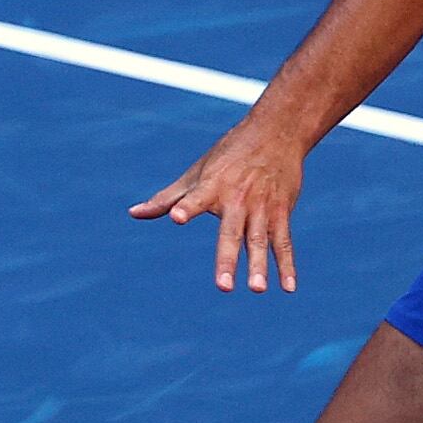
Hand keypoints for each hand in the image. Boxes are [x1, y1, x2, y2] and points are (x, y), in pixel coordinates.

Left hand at [129, 117, 309, 292]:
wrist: (276, 133)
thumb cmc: (228, 155)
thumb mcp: (196, 173)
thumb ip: (166, 199)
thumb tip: (133, 213)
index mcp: (212, 186)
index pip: (196, 197)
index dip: (186, 206)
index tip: (177, 217)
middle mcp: (238, 199)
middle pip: (232, 233)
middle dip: (228, 259)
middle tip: (224, 287)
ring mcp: (262, 207)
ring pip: (260, 240)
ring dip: (260, 265)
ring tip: (258, 289)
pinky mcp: (281, 213)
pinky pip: (284, 242)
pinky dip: (287, 265)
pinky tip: (288, 287)